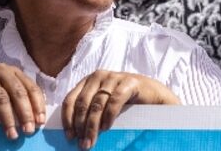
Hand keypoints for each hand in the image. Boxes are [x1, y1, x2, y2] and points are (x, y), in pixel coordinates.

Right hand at [0, 63, 45, 140]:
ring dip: (8, 117)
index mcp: (13, 72)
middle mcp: (1, 70)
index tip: (40, 123)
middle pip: (18, 93)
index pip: (31, 88)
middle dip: (25, 113)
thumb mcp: (1, 93)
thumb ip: (16, 101)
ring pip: (0, 97)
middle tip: (28, 131)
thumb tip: (34, 121)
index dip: (37, 105)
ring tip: (10, 133)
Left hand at [63, 70, 177, 149]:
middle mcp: (98, 76)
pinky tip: (107, 127)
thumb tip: (74, 134)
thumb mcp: (103, 105)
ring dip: (93, 126)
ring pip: (97, 104)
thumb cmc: (125, 103)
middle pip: (83, 104)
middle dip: (81, 126)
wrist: (152, 95)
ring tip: (92, 141)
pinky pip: (114, 100)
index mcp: (88, 81)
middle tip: (83, 144)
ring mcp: (113, 77)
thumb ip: (89, 112)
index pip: (70, 100)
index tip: (70, 137)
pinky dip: (108, 116)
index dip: (67, 120)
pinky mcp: (128, 81)